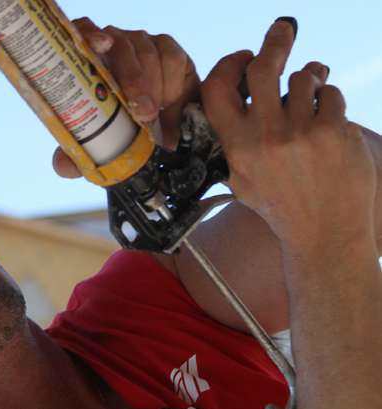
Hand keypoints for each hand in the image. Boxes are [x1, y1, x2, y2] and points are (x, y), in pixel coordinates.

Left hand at [53, 18, 198, 177]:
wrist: (159, 137)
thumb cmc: (121, 133)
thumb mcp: (100, 146)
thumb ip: (78, 156)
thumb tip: (62, 166)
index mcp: (87, 60)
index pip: (82, 32)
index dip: (90, 35)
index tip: (101, 45)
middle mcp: (113, 45)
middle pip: (121, 44)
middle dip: (133, 79)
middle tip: (142, 112)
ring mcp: (141, 44)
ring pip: (148, 52)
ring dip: (153, 87)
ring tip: (152, 116)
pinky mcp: (169, 49)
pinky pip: (173, 58)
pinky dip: (172, 84)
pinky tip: (168, 103)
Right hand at [201, 20, 375, 251]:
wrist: (324, 232)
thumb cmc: (281, 207)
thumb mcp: (242, 180)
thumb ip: (234, 143)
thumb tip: (236, 104)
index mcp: (237, 146)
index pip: (218, 88)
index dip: (229, 63)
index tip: (244, 56)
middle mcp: (266, 136)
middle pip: (264, 66)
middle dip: (275, 42)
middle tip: (282, 32)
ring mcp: (301, 132)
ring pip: (305, 77)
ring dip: (310, 81)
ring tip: (313, 96)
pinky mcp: (334, 131)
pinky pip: (332, 94)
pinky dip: (330, 101)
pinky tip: (328, 120)